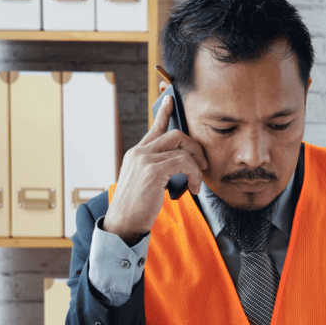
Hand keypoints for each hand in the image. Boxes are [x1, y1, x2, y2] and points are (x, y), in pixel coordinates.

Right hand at [103, 95, 206, 244]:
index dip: (163, 113)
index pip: (154, 128)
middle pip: (175, 134)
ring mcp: (144, 159)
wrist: (123, 223)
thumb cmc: (136, 208)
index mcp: (136, 153)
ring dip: (196, 165)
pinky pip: (184, 162)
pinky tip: (194, 188)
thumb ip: (156, 169)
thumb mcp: (145, 183)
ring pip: (182, 148)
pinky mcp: (152, 170)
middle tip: (202, 164)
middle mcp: (139, 152)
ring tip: (197, 182)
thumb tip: (177, 166)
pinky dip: (194, 175)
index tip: (170, 100)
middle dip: (195, 147)